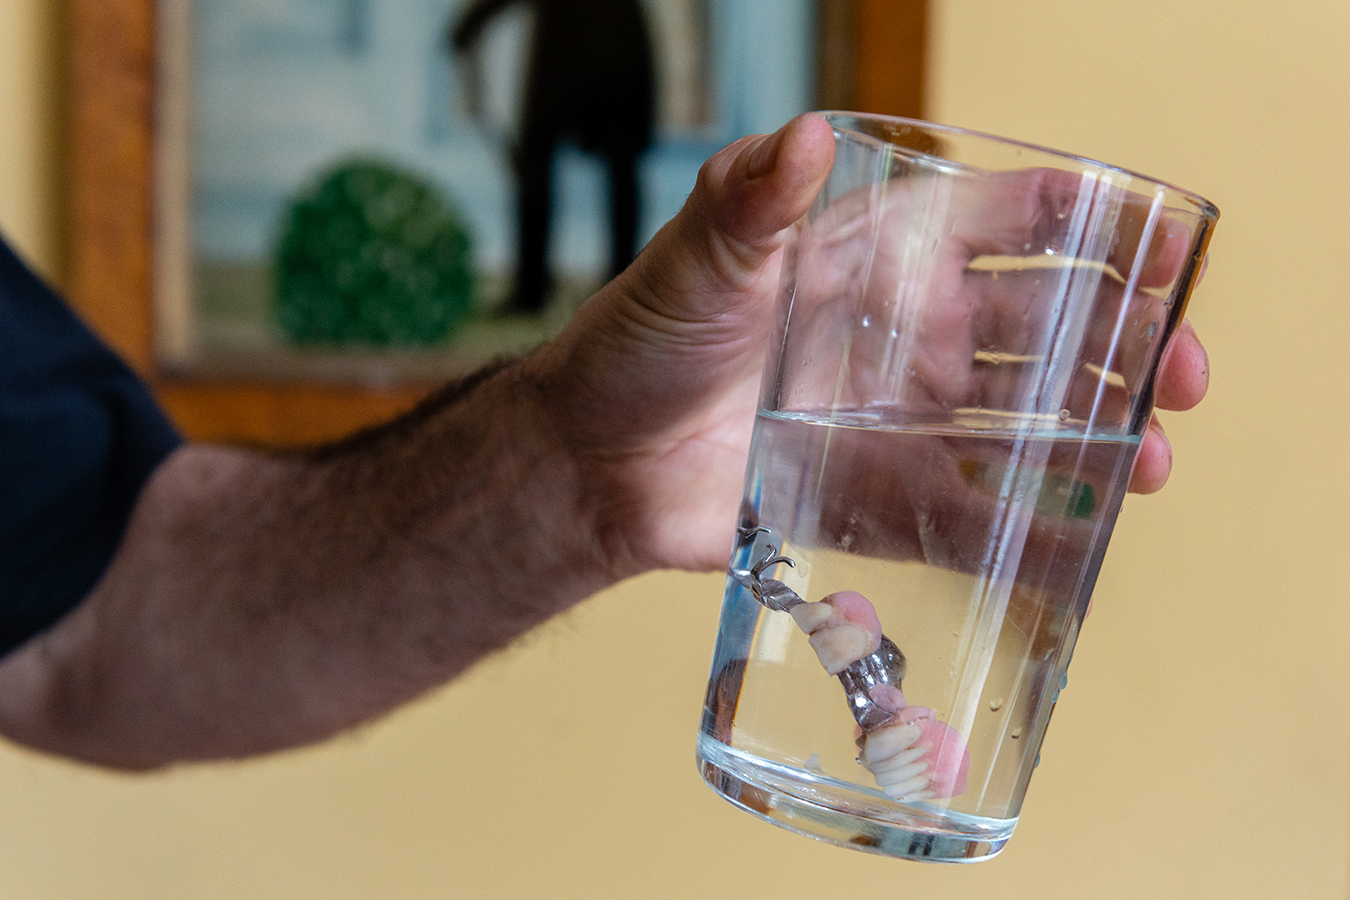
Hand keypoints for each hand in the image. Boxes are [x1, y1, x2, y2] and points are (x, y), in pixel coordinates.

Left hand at [530, 114, 1210, 575]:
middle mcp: (907, 334)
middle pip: (1045, 326)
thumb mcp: (695, 261)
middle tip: (1179, 368)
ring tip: (1153, 457)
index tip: (1162, 243)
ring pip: (1026, 422)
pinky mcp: (875, 495)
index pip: (1008, 222)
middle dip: (1124, 341)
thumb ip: (749, 202)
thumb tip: (797, 136)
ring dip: (1100, 435)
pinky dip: (1029, 525)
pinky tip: (1086, 535)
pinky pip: (968, 512)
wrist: (590, 462)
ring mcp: (899, 419)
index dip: (1091, 225)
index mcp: (879, 257)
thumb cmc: (637, 341)